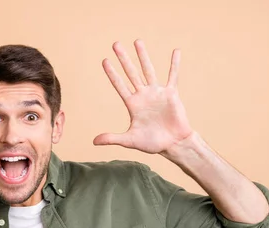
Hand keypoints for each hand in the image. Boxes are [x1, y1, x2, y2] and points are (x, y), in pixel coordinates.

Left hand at [93, 39, 193, 154]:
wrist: (173, 144)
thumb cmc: (152, 143)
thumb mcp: (129, 140)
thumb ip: (112, 138)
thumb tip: (93, 141)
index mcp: (132, 104)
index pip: (119, 85)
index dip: (112, 73)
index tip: (104, 60)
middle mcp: (143, 95)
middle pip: (131, 73)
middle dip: (124, 59)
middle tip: (115, 44)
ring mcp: (157, 93)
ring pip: (149, 70)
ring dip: (143, 56)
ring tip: (137, 41)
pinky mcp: (171, 94)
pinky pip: (173, 76)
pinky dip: (174, 65)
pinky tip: (175, 51)